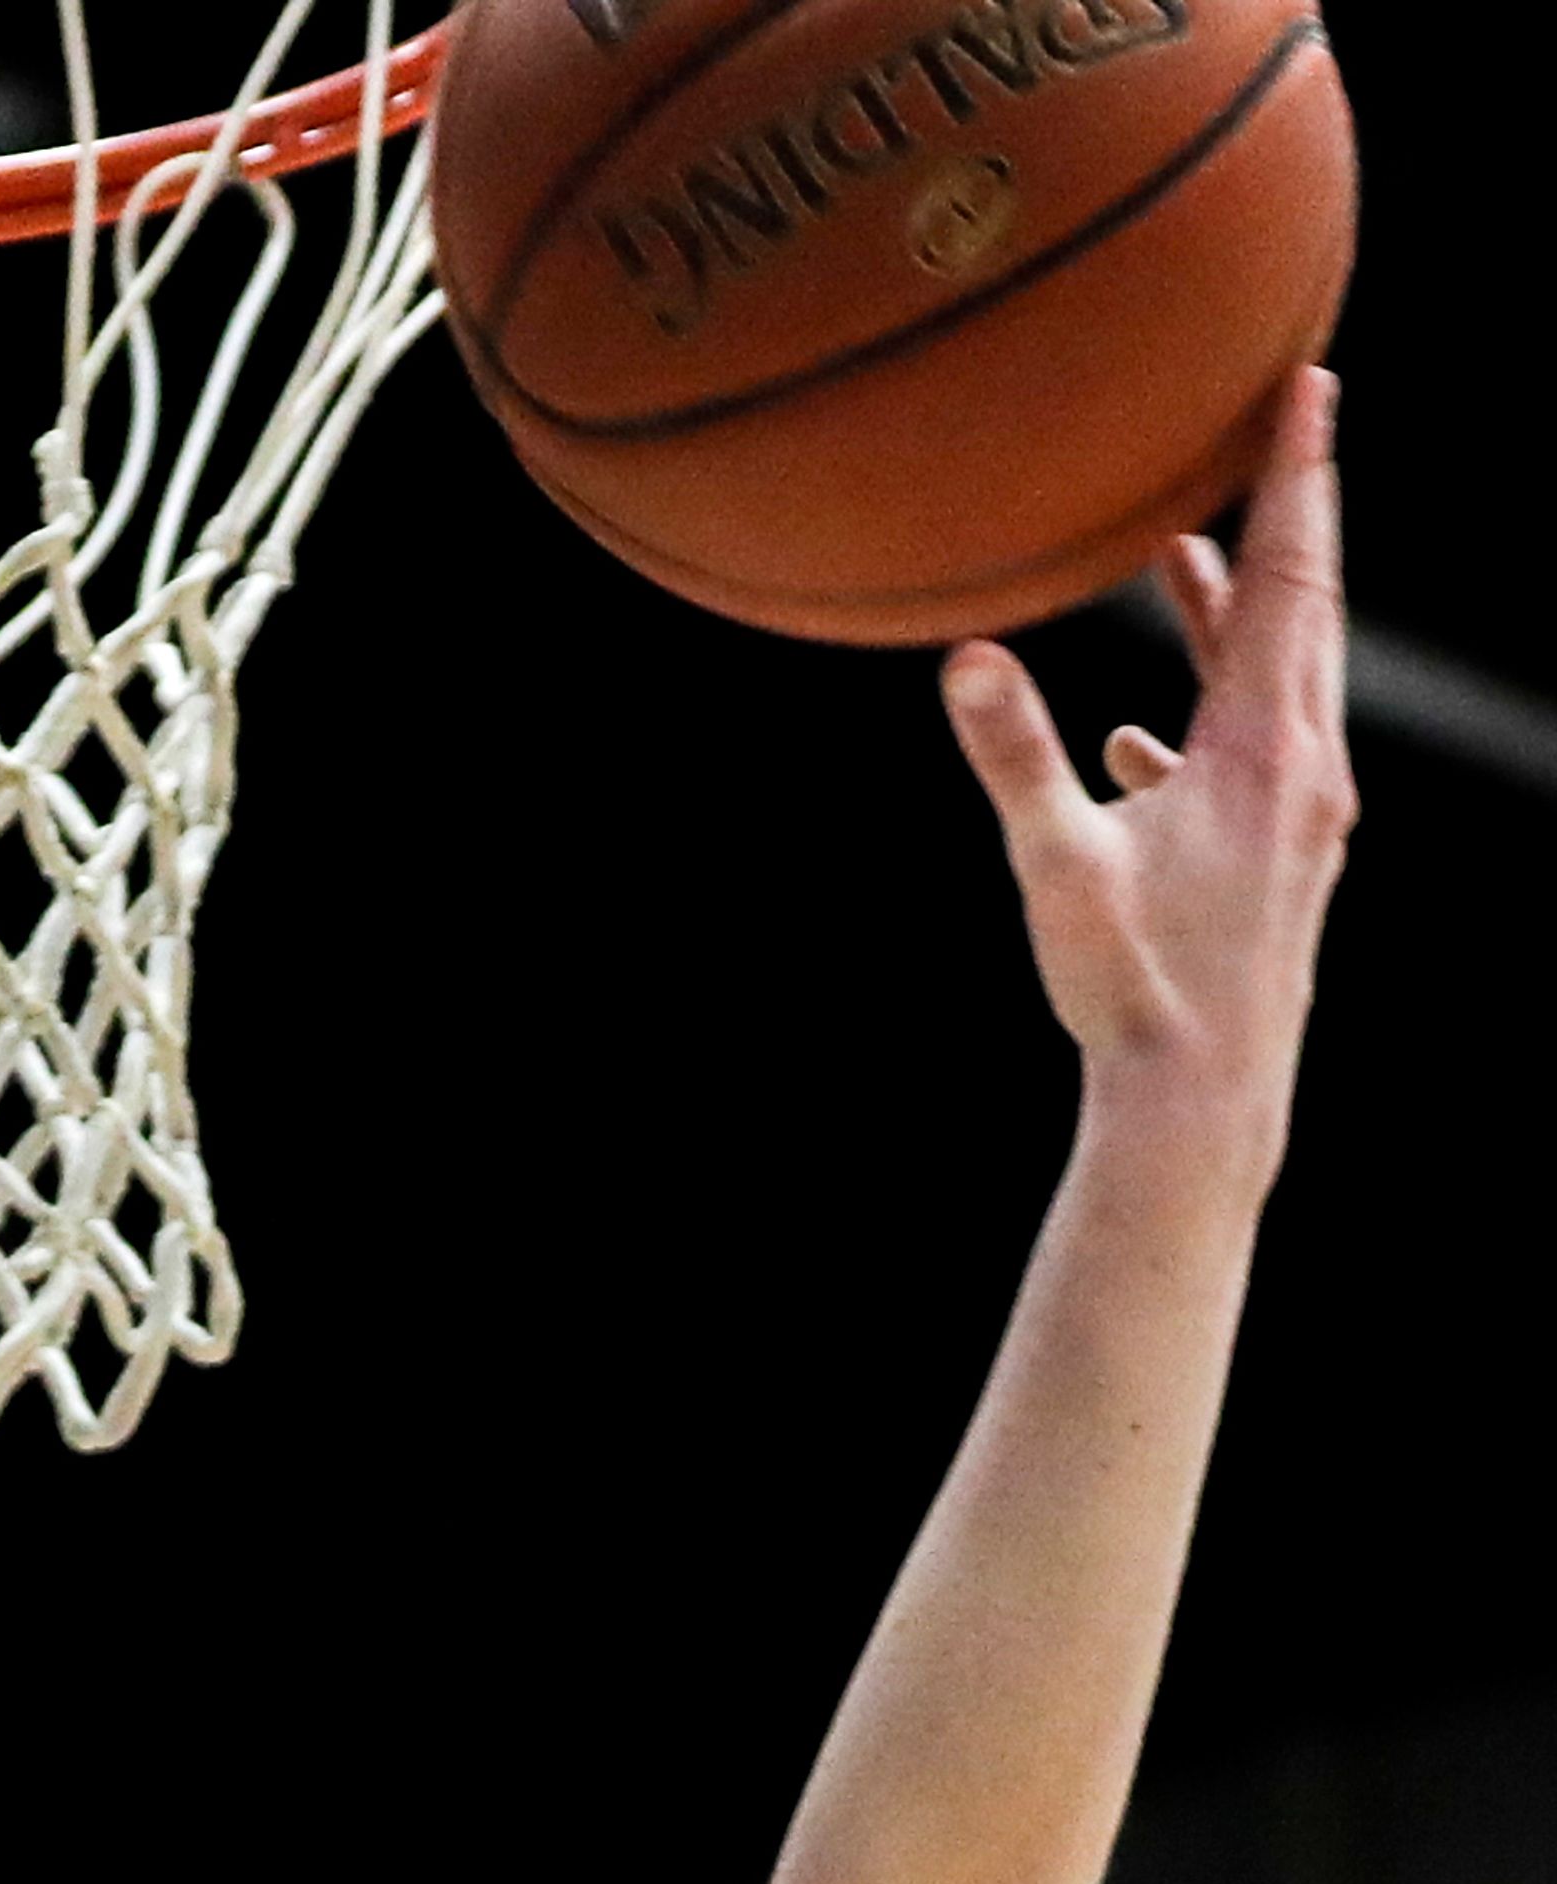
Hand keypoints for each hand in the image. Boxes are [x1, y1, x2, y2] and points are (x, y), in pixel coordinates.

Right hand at [939, 367, 1356, 1173]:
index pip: (1285, 576)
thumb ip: (1014, 758)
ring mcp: (1305, 817)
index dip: (1295, 476)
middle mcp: (1304, 768)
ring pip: (1285, 679)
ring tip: (1184, 564)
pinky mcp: (1287, 862)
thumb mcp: (1058, 869)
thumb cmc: (1135, 990)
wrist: (1202, 1101)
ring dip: (1237, 615)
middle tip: (1281, 433)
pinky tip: (1145, 745)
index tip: (1312, 387)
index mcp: (1259, 748)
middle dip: (1284, 517)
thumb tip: (965, 662)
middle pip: (1306, 608)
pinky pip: (1260, 757)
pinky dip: (1213, 718)